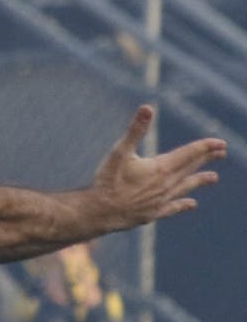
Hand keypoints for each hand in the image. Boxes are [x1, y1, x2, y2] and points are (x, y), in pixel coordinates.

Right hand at [89, 105, 225, 228]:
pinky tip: (192, 204)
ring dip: (199, 180)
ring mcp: (161, 200)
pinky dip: (183, 204)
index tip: (220, 143)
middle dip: (206, 159)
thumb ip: (135, 130)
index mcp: (161, 167)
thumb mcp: (119, 152)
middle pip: (190, 168)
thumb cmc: (107, 181)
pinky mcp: (153, 213)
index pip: (189, 153)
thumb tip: (147, 108)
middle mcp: (166, 184)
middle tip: (222, 152)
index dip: (205, 147)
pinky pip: (173, 207)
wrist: (99, 212)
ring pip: (185, 187)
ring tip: (214, 177)